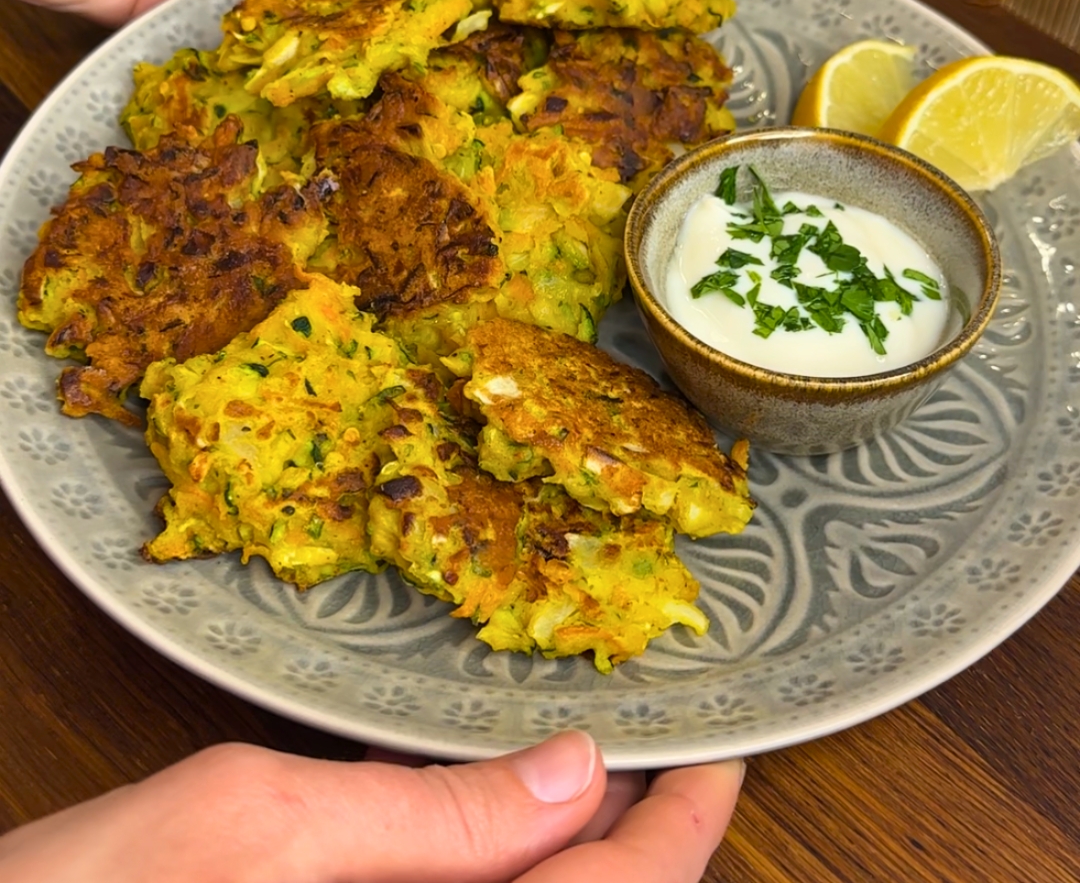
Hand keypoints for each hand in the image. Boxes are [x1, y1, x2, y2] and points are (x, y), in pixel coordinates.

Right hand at [0, 732, 743, 882]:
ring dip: (570, 837)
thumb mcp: (265, 826)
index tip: (724, 757)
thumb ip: (435, 820)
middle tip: (659, 741)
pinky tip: (482, 799)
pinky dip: (492, 850)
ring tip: (588, 758)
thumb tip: (571, 775)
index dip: (689, 826)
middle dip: (638, 829)